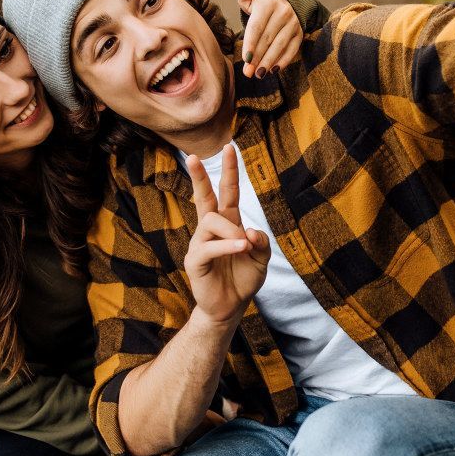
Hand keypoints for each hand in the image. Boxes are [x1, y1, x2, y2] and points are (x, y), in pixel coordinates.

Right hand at [184, 145, 270, 324]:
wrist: (230, 308)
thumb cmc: (243, 280)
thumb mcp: (261, 259)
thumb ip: (261, 242)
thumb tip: (250, 230)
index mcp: (228, 224)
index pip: (227, 192)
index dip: (229, 171)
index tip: (229, 147)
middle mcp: (211, 229)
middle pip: (204, 197)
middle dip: (200, 176)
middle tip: (192, 156)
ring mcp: (200, 243)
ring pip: (211, 221)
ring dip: (231, 230)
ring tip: (244, 245)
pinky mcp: (195, 260)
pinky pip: (208, 246)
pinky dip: (226, 245)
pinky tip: (240, 247)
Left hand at [237, 0, 302, 78]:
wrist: (282, 1)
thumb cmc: (258, 1)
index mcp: (268, 3)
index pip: (257, 27)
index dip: (251, 44)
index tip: (245, 59)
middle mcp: (283, 12)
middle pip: (268, 39)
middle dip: (257, 57)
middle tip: (248, 73)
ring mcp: (293, 23)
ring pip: (280, 45)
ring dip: (269, 61)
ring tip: (258, 74)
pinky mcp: (299, 33)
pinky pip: (292, 49)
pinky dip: (283, 61)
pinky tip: (273, 70)